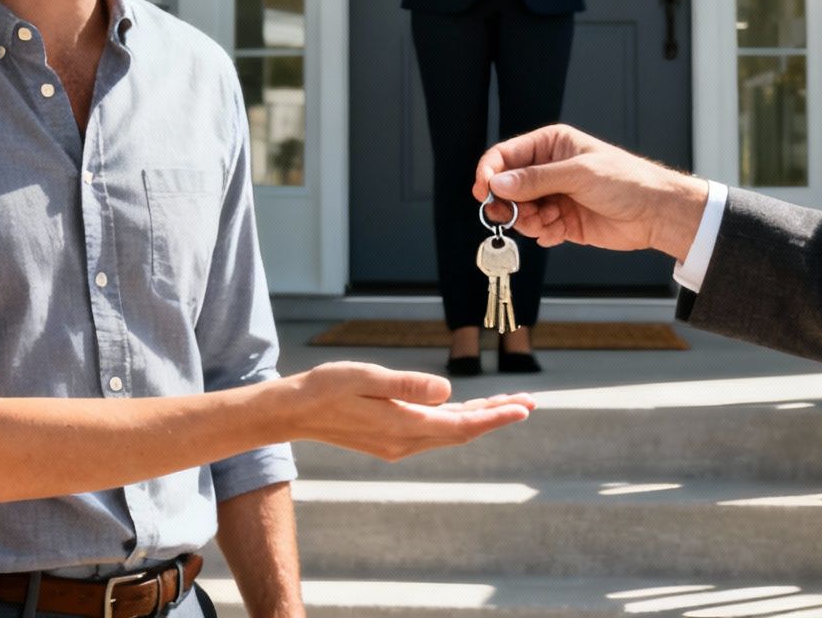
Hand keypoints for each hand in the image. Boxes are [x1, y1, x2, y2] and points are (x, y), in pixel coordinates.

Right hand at [288, 361, 532, 460]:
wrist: (293, 412)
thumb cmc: (326, 388)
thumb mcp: (366, 378)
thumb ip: (407, 385)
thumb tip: (448, 391)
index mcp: (402, 426)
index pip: (461, 424)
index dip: (496, 416)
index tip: (524, 407)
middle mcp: (404, 441)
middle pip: (462, 431)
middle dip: (496, 416)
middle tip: (528, 402)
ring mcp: (397, 444)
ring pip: (449, 432)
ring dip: (478, 418)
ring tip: (507, 404)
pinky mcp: (390, 439)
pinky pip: (434, 432)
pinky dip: (456, 420)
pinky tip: (465, 409)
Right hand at [473, 124, 709, 259]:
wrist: (655, 214)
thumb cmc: (626, 181)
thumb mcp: (577, 174)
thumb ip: (535, 180)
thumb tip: (499, 183)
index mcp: (550, 145)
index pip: (506, 155)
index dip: (490, 172)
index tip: (483, 192)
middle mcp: (548, 169)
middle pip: (507, 187)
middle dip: (509, 204)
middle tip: (515, 216)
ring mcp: (554, 196)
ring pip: (519, 212)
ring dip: (528, 221)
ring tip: (549, 223)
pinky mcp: (561, 221)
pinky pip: (536, 229)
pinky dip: (542, 233)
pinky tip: (559, 232)